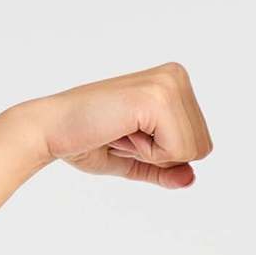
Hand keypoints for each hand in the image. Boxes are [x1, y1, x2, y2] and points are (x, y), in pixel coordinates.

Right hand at [25, 62, 213, 186]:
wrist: (53, 129)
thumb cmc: (89, 140)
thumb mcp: (138, 160)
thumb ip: (167, 169)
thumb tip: (191, 178)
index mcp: (175, 83)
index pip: (201, 144)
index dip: (164, 155)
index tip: (130, 135)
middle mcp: (176, 76)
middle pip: (202, 148)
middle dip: (162, 155)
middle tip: (125, 134)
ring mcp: (168, 83)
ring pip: (193, 150)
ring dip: (153, 154)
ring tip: (123, 131)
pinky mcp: (157, 97)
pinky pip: (177, 150)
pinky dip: (148, 153)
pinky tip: (122, 131)